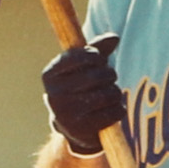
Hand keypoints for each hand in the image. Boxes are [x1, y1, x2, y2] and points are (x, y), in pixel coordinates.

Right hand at [39, 36, 124, 155]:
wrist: (73, 126)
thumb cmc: (80, 87)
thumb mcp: (83, 67)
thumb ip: (96, 50)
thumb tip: (114, 37)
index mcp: (49, 75)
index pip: (79, 56)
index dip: (94, 55)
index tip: (97, 59)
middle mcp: (54, 95)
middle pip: (98, 75)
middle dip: (109, 75)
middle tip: (107, 79)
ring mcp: (66, 114)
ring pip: (108, 94)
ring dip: (115, 93)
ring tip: (109, 95)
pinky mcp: (81, 130)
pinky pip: (114, 112)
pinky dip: (118, 109)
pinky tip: (111, 109)